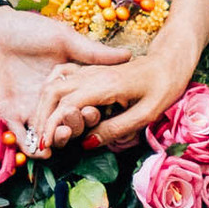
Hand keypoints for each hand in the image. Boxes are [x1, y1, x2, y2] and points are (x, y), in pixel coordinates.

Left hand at [0, 7, 126, 151]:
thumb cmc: (26, 29)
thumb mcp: (64, 39)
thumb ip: (92, 52)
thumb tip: (128, 55)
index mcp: (66, 85)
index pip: (84, 106)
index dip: (92, 112)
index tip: (99, 110)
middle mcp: (50, 102)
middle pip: (68, 124)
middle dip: (76, 128)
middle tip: (81, 121)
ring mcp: (29, 110)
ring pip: (48, 135)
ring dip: (58, 140)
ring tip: (62, 136)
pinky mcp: (8, 115)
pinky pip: (21, 138)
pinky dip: (33, 148)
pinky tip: (42, 149)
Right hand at [34, 38, 197, 152]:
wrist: (169, 62)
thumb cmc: (163, 87)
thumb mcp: (145, 114)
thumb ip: (116, 129)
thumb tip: (86, 143)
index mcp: (104, 85)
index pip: (67, 105)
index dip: (52, 126)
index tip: (45, 146)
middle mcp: (91, 74)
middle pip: (52, 92)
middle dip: (41, 117)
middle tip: (39, 140)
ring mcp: (90, 70)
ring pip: (55, 84)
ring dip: (43, 106)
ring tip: (41, 128)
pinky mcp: (91, 71)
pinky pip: (63, 78)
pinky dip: (51, 93)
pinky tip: (51, 108)